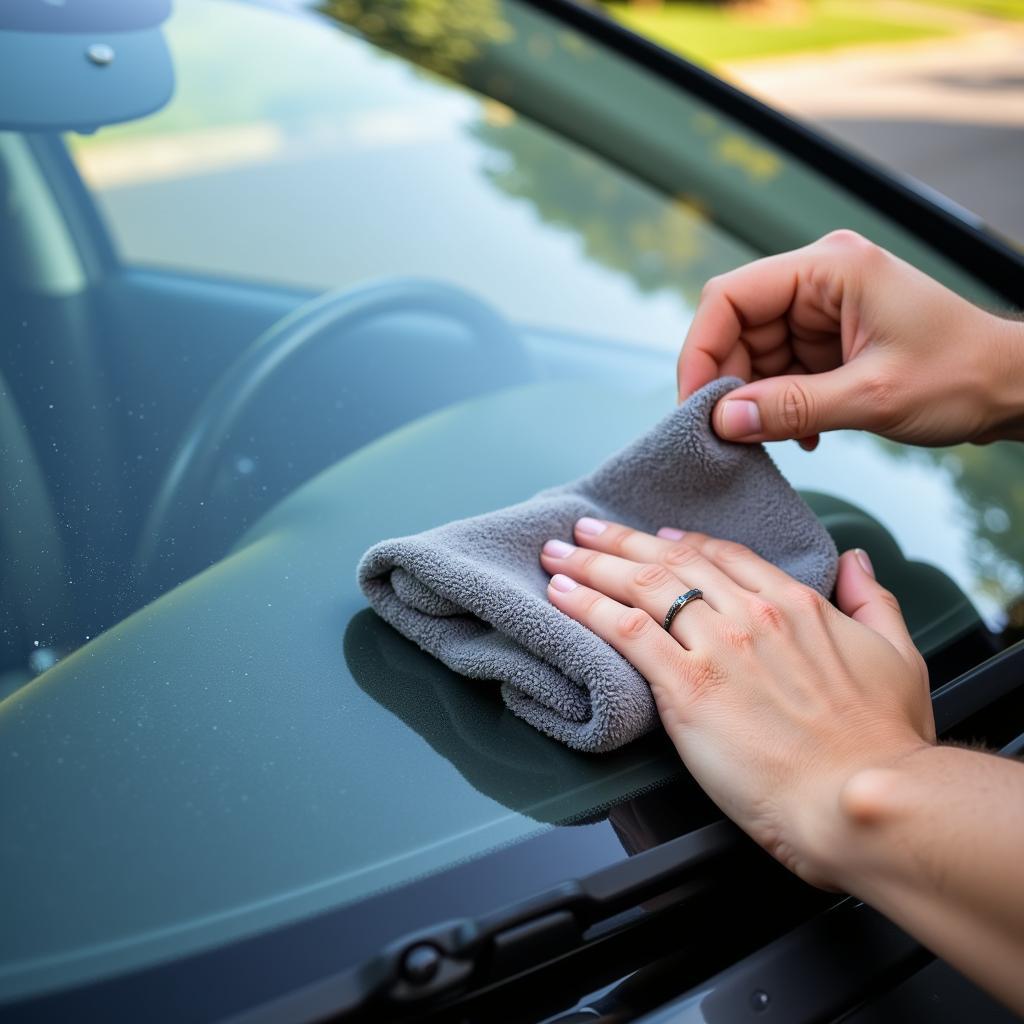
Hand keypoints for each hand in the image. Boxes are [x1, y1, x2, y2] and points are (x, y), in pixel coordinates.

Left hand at [539, 519, 935, 888]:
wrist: (861, 799)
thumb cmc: (882, 743)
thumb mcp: (898, 657)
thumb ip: (872, 601)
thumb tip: (856, 562)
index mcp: (796, 604)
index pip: (724, 556)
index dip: (682, 542)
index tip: (654, 537)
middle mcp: (751, 615)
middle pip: (671, 562)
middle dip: (619, 540)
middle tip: (584, 528)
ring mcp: (716, 647)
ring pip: (641, 587)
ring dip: (591, 565)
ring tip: (556, 554)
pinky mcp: (686, 688)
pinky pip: (625, 632)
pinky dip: (587, 608)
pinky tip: (561, 595)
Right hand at [678, 230, 1023, 449]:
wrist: (1012, 388)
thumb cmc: (961, 375)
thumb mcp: (871, 397)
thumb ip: (791, 408)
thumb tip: (722, 422)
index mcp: (829, 268)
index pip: (730, 297)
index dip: (702, 351)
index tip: (695, 405)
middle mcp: (820, 281)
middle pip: (737, 327)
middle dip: (728, 383)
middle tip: (727, 434)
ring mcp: (824, 310)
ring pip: (754, 354)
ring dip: (755, 401)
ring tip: (773, 439)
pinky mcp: (829, 340)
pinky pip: (780, 371)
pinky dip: (778, 405)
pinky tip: (800, 434)